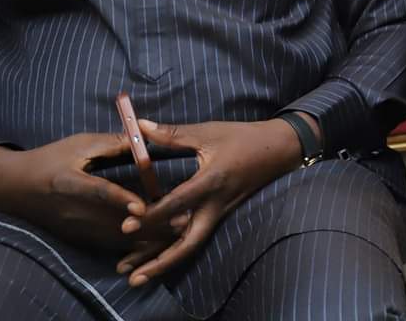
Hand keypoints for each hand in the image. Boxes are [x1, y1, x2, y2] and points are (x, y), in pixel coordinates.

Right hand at [0, 134, 177, 257]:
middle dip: (148, 223)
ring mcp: (74, 227)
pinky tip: (157, 243)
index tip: (143, 207)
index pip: (98, 193)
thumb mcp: (78, 144)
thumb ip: (111, 143)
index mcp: (69, 182)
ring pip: (114, 237)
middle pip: (113, 221)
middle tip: (180, 221)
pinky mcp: (78, 237)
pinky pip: (108, 244)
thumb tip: (145, 138)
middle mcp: (72, 210)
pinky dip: (132, 245)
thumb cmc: (51, 159)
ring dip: (146, 237)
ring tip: (176, 232)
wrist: (16, 188)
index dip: (121, 200)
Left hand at [116, 117, 303, 285]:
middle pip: (187, 244)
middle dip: (159, 263)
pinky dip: (174, 251)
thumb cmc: (243, 138)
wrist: (279, 150)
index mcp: (211, 182)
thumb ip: (173, 133)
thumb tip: (140, 126)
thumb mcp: (209, 132)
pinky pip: (195, 237)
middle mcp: (215, 205)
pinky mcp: (220, 215)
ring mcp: (219, 214)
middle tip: (131, 277)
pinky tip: (156, 261)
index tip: (126, 224)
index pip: (177, 204)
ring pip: (190, 246)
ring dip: (164, 264)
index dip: (151, 214)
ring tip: (136, 278)